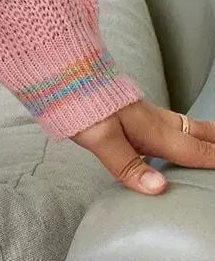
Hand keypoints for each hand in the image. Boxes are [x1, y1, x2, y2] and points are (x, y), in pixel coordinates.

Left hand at [71, 98, 214, 194]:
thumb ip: (128, 166)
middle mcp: (155, 121)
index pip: (195, 150)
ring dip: (205, 136)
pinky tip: (175, 137)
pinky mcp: (133, 111)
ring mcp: (145, 114)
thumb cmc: (79, 103)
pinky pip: (170, 124)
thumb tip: (158, 189)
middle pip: (198, 133)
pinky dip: (186, 132)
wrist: (61, 71)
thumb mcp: (101, 138)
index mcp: (153, 130)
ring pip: (185, 126)